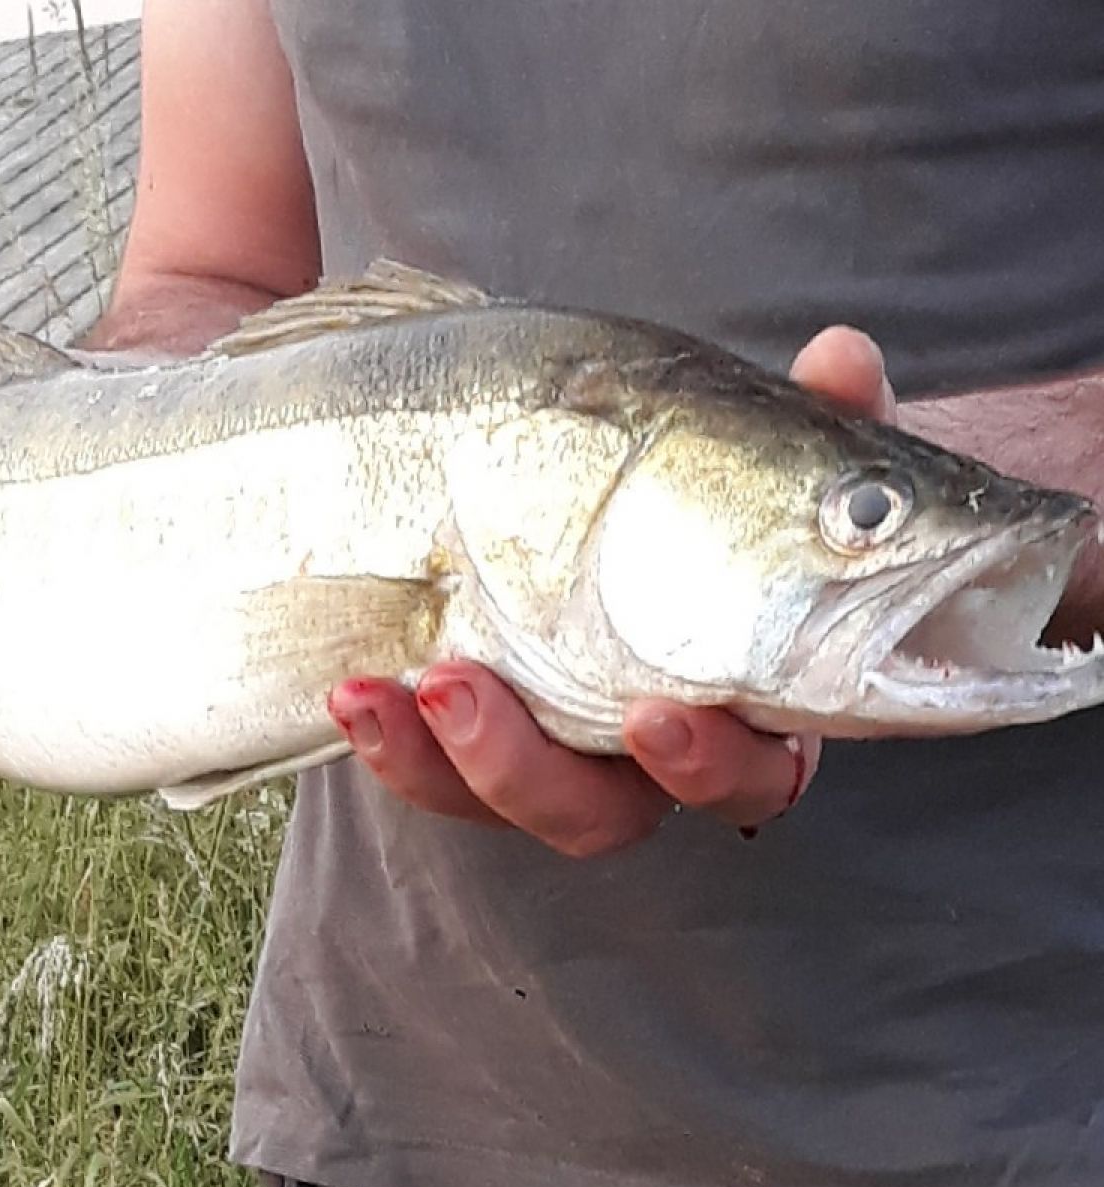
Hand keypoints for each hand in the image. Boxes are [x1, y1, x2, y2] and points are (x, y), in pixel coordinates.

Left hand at [327, 326, 896, 856]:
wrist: (532, 460)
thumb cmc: (677, 469)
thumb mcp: (735, 437)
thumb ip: (801, 417)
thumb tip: (844, 359)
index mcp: (733, 695)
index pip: (756, 765)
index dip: (718, 761)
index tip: (661, 715)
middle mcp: (635, 742)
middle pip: (615, 812)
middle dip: (536, 773)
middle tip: (478, 692)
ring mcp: (543, 743)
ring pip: (514, 801)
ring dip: (465, 757)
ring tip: (417, 682)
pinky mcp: (462, 735)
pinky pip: (431, 775)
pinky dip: (394, 744)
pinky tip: (355, 687)